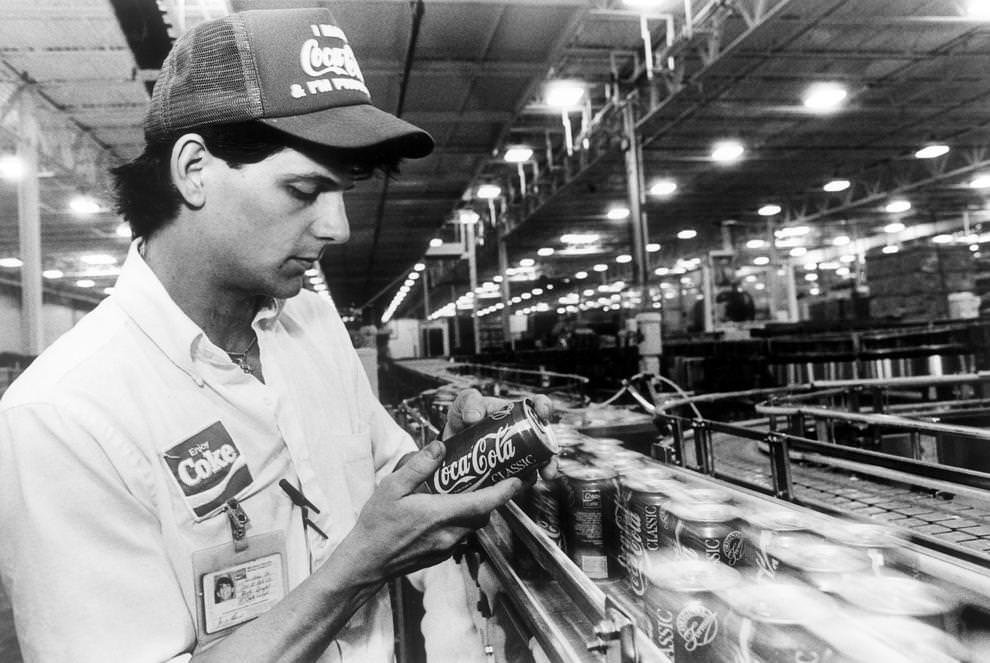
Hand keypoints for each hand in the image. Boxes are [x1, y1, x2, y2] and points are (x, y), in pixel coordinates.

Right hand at [341, 440, 522, 580]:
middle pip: (483, 514)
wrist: (366, 562)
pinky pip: (462, 536)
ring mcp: (446, 547)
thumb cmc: (376, 526)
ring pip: (474, 526)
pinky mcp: (441, 555)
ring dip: (477, 510)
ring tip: (471, 491)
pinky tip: (450, 511)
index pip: (483, 502)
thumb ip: (418, 467)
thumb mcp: (391, 488)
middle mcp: (449, 534)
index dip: (505, 491)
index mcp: (440, 514)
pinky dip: (463, 522)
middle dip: (493, 498)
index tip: (518, 479)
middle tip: (495, 478)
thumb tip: (439, 448)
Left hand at [443, 390, 558, 479]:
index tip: (542, 412)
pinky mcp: (510, 473)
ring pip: (537, 465)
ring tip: (529, 480)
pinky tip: (512, 486)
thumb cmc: (463, 420)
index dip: (544, 407)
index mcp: (516, 412)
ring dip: (538, 474)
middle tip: (546, 465)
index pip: (537, 405)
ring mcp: (519, 454)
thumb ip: (469, 403)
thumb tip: (474, 416)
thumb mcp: (464, 405)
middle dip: (549, 456)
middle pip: (545, 443)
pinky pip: (521, 481)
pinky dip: (518, 485)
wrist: (452, 446)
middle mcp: (523, 434)